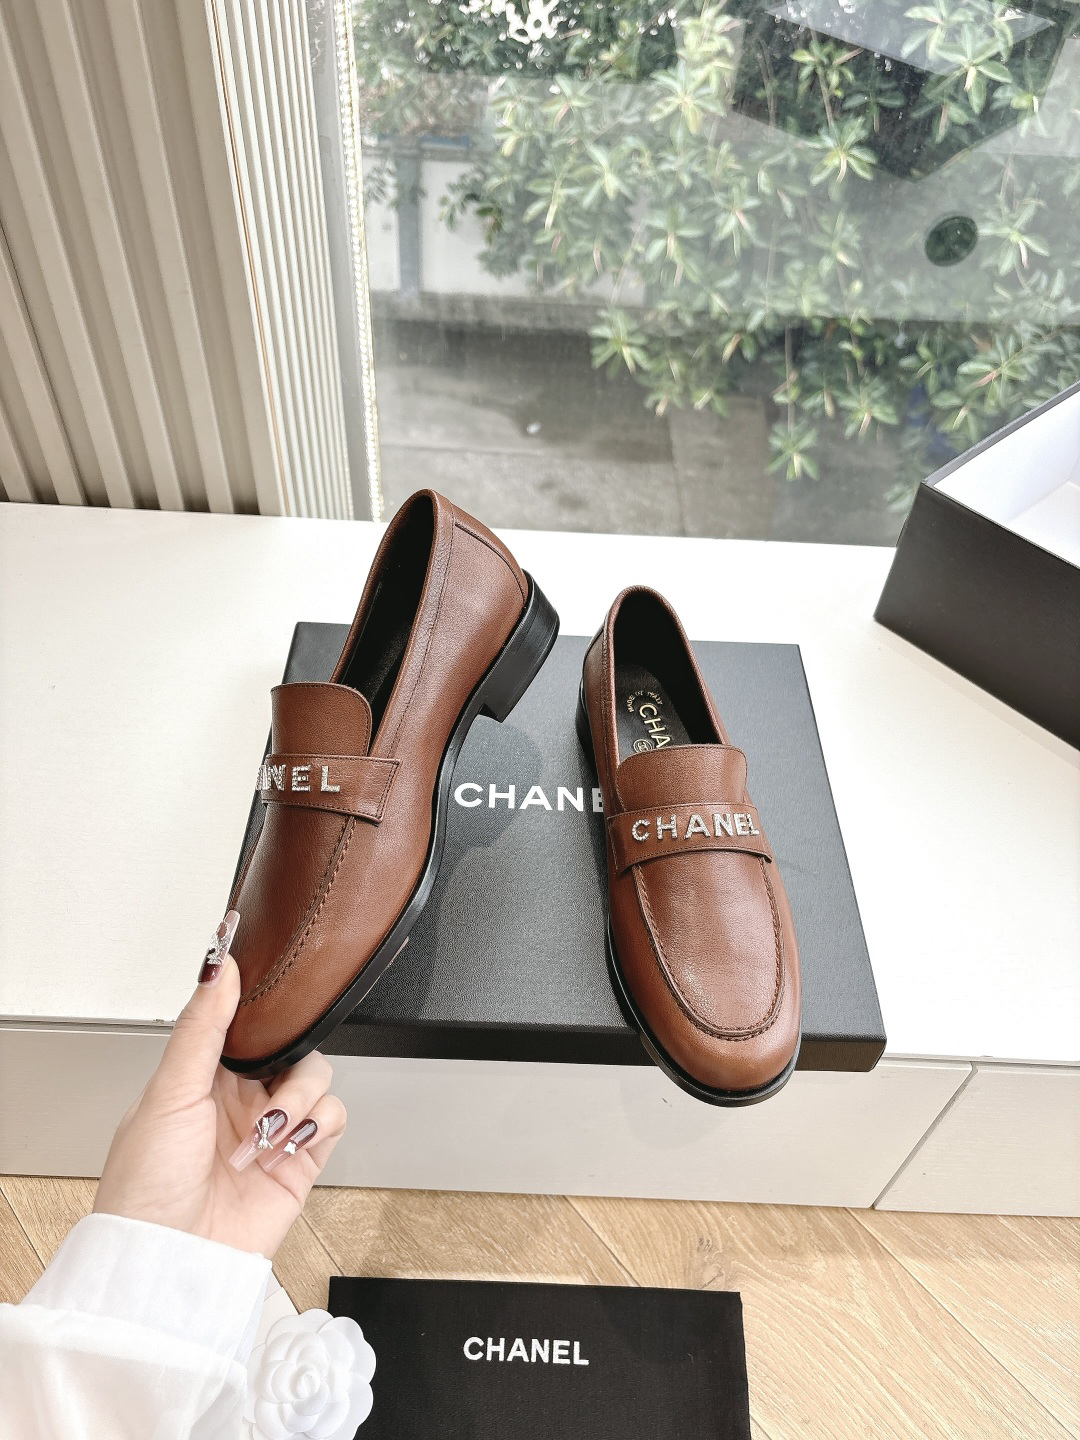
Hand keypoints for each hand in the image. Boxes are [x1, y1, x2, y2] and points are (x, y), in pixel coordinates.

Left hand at [94, 913, 345, 1258]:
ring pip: (316, 1076)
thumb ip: (202, 1026)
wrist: (169, 1263)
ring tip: (265, 1131)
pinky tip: (285, 1144)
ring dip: (296, 1097)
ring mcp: (272, 1129)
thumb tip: (219, 966)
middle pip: (290, 1045)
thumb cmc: (146, 1187)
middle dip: (286, 1056)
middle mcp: (239, 1098)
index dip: (261, 1009)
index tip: (272, 991)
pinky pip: (332, 1118)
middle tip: (267, 1074)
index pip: (245, 1023)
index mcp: (201, 1076)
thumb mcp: (169, 1091)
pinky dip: (316, 1123)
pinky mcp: (300, 1161)